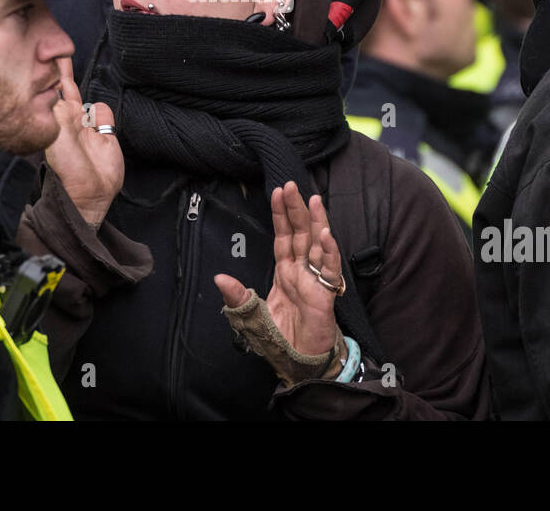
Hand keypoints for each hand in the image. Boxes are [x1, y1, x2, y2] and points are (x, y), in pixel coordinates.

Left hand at [44, 56, 123, 225]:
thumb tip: (58, 89)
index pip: (48, 89)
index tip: (41, 51)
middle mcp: (69, 118)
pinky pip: (105, 113)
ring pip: (90, 101)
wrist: (90, 192)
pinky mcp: (106, 130)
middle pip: (66, 86)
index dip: (47, 71)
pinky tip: (102, 134)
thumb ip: (59, 111)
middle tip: (58, 48)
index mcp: (53, 119)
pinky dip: (105, 120)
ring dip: (90, 107)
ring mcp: (87, 124)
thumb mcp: (56, 137)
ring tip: (88, 128)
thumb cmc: (67, 167)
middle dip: (63, 67)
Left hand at [215, 181, 341, 357]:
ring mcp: (315, 281)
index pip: (283, 237)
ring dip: (317, 222)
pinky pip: (329, 270)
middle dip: (297, 209)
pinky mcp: (325, 296)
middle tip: (292, 185)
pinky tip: (326, 235)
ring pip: (318, 245)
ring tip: (314, 200)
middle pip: (301, 234)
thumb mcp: (250, 318)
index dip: (281, 215)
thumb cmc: (279, 339)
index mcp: (284, 272)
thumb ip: (238, 298)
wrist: (297, 364)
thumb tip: (220, 277)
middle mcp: (301, 272)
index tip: (277, 192)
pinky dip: (329, 252)